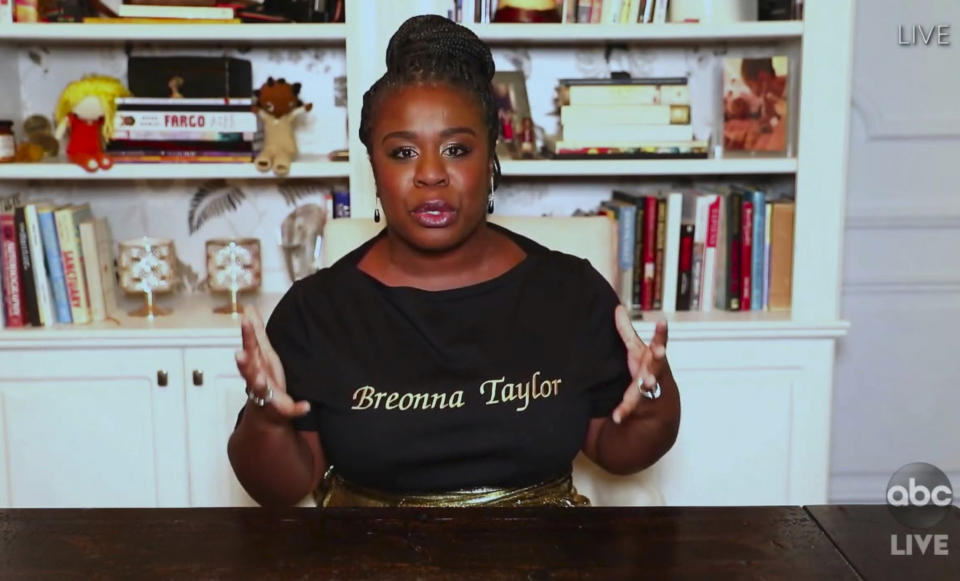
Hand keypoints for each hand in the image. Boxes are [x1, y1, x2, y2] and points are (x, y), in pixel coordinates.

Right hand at [235, 305, 309, 420]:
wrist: (266, 411)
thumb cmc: (263, 375)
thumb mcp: (261, 351)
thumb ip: (256, 331)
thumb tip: (248, 308)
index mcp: (255, 363)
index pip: (250, 346)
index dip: (247, 334)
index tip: (245, 320)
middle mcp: (257, 378)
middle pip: (248, 368)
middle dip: (244, 362)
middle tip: (239, 354)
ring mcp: (267, 395)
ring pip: (259, 389)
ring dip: (258, 384)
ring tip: (260, 380)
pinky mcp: (281, 409)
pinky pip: (290, 409)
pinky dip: (298, 408)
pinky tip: (307, 406)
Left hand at [611, 305, 668, 423]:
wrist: (659, 407)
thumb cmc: (645, 370)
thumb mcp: (635, 350)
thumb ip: (626, 331)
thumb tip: (618, 307)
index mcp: (654, 357)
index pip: (660, 343)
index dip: (661, 333)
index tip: (662, 321)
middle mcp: (654, 372)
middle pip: (659, 364)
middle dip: (659, 357)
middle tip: (659, 350)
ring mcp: (648, 389)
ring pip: (649, 386)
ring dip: (648, 384)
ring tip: (646, 382)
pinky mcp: (638, 404)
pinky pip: (630, 408)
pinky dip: (623, 412)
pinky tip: (616, 417)